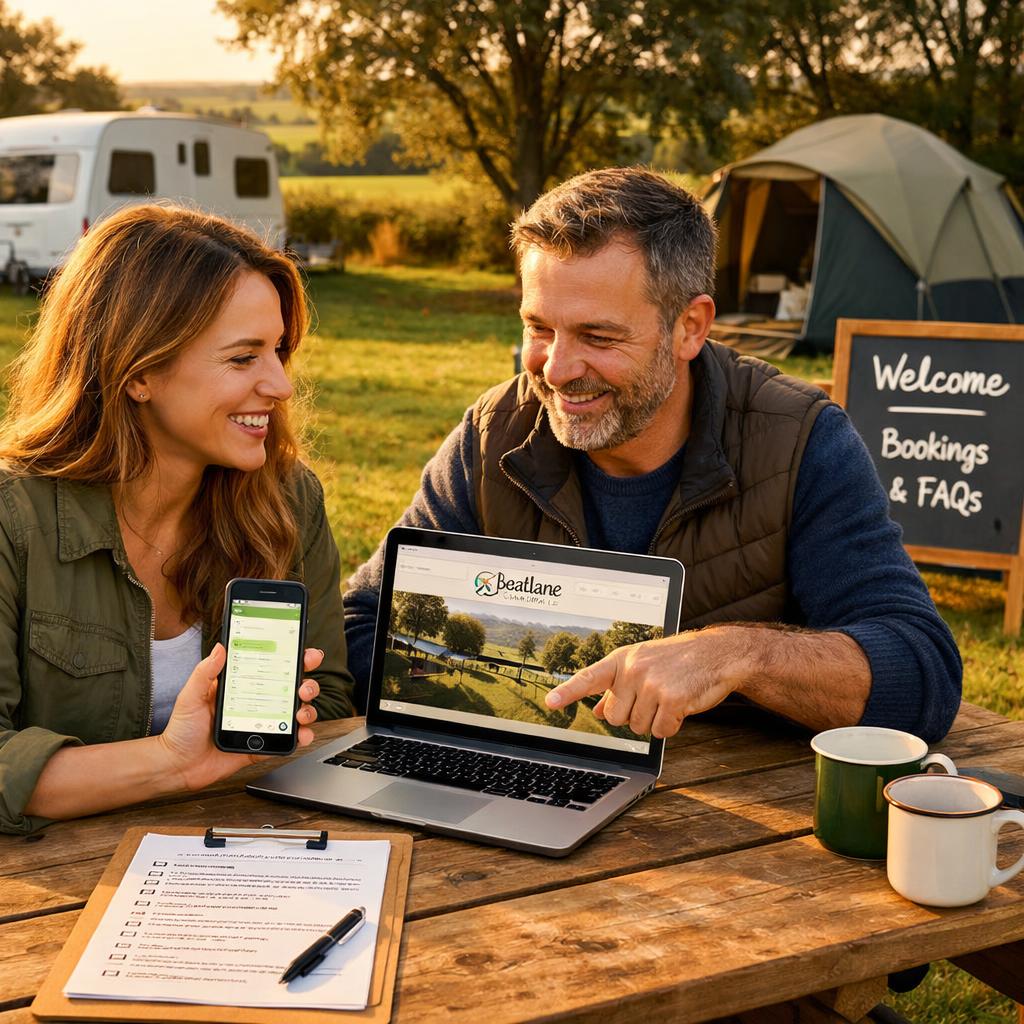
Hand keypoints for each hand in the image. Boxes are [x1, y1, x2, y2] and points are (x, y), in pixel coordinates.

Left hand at [158, 644, 324, 791]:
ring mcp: (263, 723)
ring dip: (307, 709)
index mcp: (242, 685)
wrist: (178, 766)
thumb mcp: (190, 696)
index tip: (304, 653)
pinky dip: (301, 736)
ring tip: (300, 712)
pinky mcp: (263, 744)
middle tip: (304, 687)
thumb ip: (204, 672)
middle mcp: (257, 702)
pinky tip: (301, 734)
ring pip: (296, 711)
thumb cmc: (182, 730)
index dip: (293, 658)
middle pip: (292, 688)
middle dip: (307, 683)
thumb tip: (219, 648)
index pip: (272, 666)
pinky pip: (288, 739)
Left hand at [544, 627, 748, 737]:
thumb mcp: (642, 665)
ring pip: (637, 727)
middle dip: (633, 715)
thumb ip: (617, 687)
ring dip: (654, 721)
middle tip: (652, 698)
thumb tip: (595, 709)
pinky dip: (671, 726)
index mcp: (621, 660)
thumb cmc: (677, 660)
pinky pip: (660, 732)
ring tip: (668, 698)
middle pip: (614, 718)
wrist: (717, 653)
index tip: (550, 703)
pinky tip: (679, 707)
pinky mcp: (671, 699)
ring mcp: (651, 684)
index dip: (568, 693)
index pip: (589, 678)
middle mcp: (632, 670)